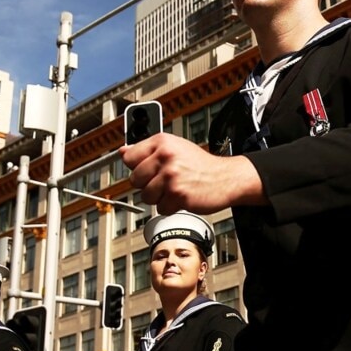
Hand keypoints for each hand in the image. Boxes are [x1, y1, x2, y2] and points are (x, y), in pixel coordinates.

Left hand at [121, 134, 262, 213]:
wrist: (226, 178)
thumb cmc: (201, 164)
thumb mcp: (174, 147)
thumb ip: (148, 150)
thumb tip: (123, 152)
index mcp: (162, 142)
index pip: (129, 157)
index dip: (136, 167)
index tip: (145, 170)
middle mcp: (165, 156)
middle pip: (135, 180)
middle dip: (147, 185)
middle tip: (164, 182)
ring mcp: (171, 176)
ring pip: (146, 196)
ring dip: (159, 198)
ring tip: (174, 189)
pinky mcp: (177, 194)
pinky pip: (161, 208)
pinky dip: (170, 207)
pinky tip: (181, 197)